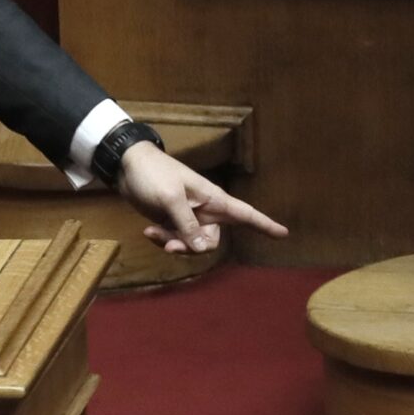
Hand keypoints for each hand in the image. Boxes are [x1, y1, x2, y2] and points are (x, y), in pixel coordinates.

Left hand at [117, 144, 287, 254]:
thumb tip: (203, 248)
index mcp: (213, 199)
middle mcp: (205, 210)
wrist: (128, 166)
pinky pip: (176, 239)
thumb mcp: (171, 200)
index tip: (284, 234)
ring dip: (173, 243)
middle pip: (212, 241)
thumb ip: (188, 225)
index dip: (266, 224)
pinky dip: (163, 238)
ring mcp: (189, 217)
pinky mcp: (173, 221)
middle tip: (171, 245)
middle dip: (193, 247)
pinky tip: (149, 231)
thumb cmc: (154, 175)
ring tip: (154, 234)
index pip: (246, 214)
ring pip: (192, 244)